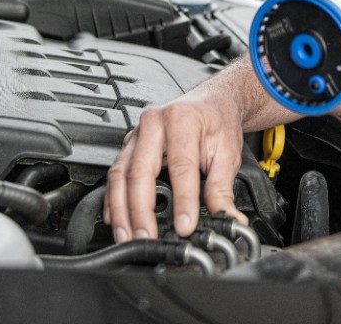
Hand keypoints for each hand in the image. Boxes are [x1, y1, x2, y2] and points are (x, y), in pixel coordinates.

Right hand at [104, 86, 247, 240]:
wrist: (210, 103)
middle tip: (147, 237)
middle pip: (139, 171)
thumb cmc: (216, 122)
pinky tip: (115, 219)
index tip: (184, 226)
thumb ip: (223, 188)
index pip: (180, 167)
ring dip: (121, 210)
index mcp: (182, 120)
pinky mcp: (128, 145)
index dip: (182, 200)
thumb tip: (227, 218)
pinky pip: (114, 174)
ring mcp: (136, 133)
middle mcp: (154, 123)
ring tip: (127, 236)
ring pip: (119, 174)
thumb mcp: (228, 153)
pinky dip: (112, 200)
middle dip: (140, 211)